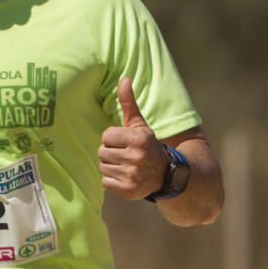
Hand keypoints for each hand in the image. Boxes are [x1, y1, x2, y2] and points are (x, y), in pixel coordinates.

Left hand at [98, 77, 169, 199]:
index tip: (125, 142)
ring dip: (111, 166)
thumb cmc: (146, 145)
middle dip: (111, 152)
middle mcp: (136, 157)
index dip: (113, 138)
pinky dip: (112, 181)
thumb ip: (128, 102)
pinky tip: (124, 177)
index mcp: (138, 139)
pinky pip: (105, 182)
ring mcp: (132, 175)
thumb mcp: (139, 124)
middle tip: (125, 155)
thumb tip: (124, 78)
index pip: (106, 135)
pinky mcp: (128, 190)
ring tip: (125, 165)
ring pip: (103, 167)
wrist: (165, 174)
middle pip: (102, 152)